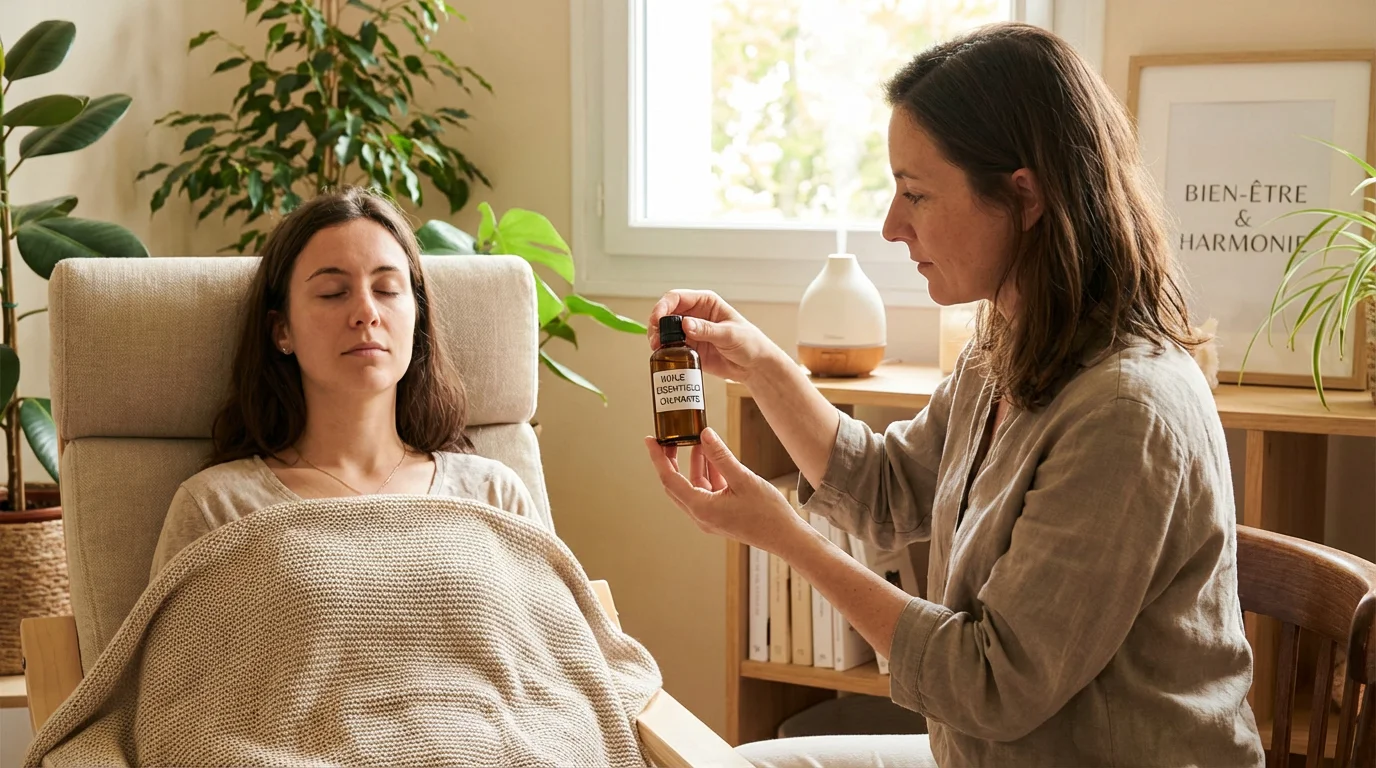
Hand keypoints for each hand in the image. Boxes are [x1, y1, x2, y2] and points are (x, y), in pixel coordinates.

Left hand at [643, 427, 811, 553]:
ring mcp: (710, 517)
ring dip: (694, 465)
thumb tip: (704, 435)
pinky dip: (708, 475)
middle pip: (676, 484)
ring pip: (693, 487)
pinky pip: (707, 492)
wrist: (785, 537)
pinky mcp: (720, 516)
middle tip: (671, 438)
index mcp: (701, 508)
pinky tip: (715, 459)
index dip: (658, 458)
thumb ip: (721, 457)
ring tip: (698, 441)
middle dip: (671, 460)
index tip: (650, 440)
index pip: (669, 479)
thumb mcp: (743, 479)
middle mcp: (701, 516)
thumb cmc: (767, 513)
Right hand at [648, 290, 781, 383]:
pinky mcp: (690, 347)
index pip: (678, 298)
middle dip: (657, 323)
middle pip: (667, 313)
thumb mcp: (730, 335)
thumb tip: (686, 324)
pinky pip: (671, 346)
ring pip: (666, 330)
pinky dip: (664, 349)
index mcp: (706, 303)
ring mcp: (691, 331)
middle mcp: (696, 314)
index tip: (658, 318)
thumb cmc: (750, 343)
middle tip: (655, 337)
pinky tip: (664, 355)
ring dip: (658, 337)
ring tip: (657, 347)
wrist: (755, 366)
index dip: (664, 306)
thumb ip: (707, 330)